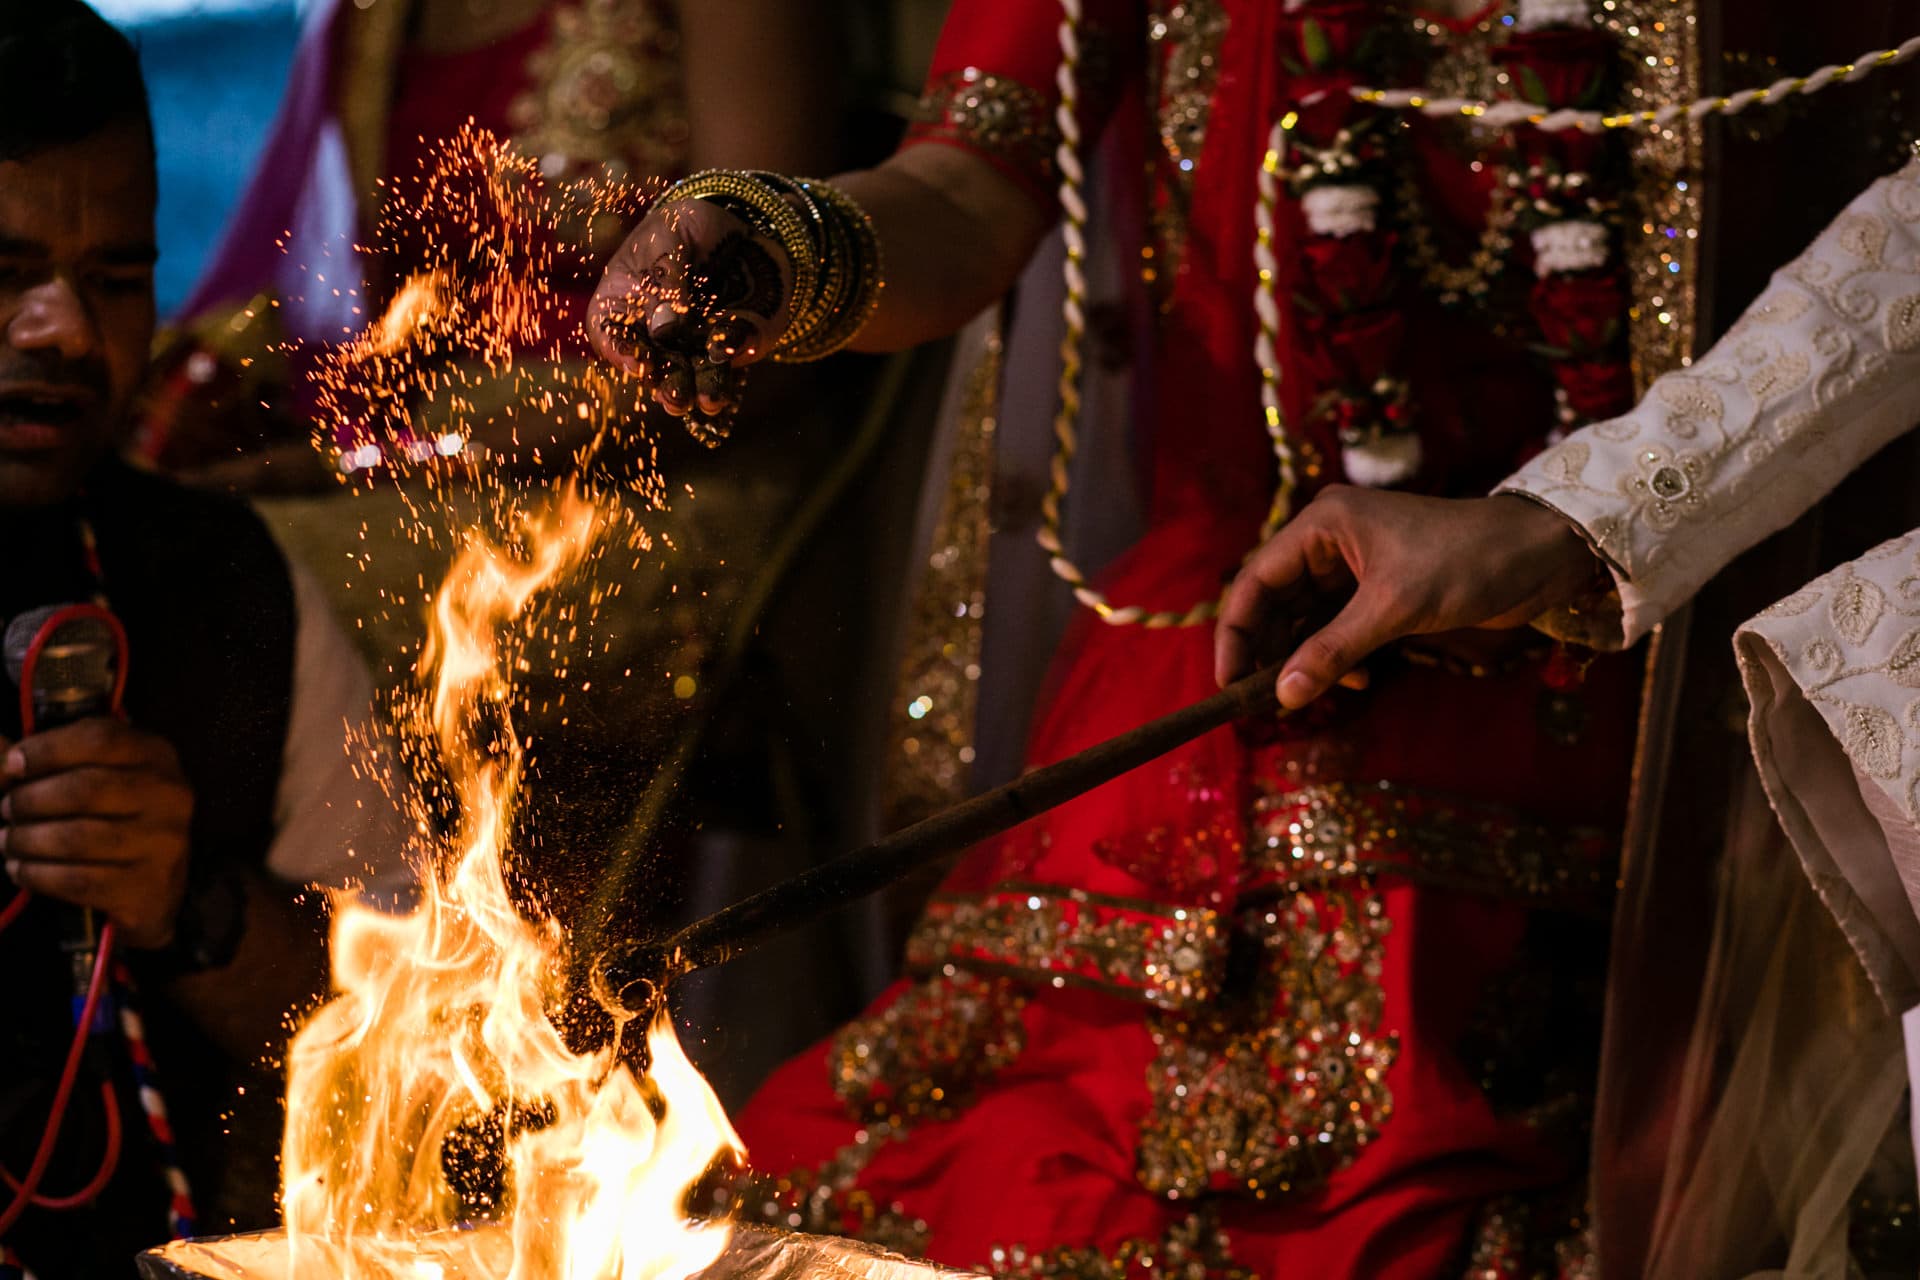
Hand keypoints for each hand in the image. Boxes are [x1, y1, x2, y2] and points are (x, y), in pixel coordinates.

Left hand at [0, 719, 194, 948]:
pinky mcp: (147, 886)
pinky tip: (21, 869)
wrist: (157, 884)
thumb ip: (48, 760)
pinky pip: (77, 880)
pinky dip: (37, 874)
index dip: (48, 749)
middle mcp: (169, 795)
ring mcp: (163, 843)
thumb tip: (0, 757)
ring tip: (8, 841)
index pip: (101, 739)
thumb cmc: (116, 815)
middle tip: (7, 809)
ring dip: (26, 840)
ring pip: (77, 839)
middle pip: (86, 789)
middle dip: (31, 800)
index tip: (13, 765)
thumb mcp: (96, 774)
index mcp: (156, 756)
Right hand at [588, 199, 795, 419]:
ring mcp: (687, 344)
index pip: (609, 333)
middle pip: (651, 364)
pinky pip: (724, 362)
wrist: (735, 225)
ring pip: (688, 374)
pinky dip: (728, 369)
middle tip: (675, 396)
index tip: (639, 362)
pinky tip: (729, 377)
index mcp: (620, 302)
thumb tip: (663, 327)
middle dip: (665, 382)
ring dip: (698, 390)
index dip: (620, 350)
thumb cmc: (685, 226)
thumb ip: (665, 274)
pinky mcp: (724, 347)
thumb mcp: (670, 234)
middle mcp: (651, 332)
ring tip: (707, 401)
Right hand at [1215, 488, 1604, 710]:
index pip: (1257, 580)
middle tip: (1264, 699)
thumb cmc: (1466, 562)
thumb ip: (1333, 652)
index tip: (1228, 681)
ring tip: (1310, 692)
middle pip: (1276, 601)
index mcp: (1322, 524)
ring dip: (1307, 658)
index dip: (1237, 632)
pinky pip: (1340, 627)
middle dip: (1271, 650)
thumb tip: (1283, 697)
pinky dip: (1340, 656)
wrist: (1542, 554)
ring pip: (1308, 618)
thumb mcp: (1393, 608)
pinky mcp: (1383, 590)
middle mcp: (1331, 540)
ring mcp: (1357, 566)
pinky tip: (1359, 678)